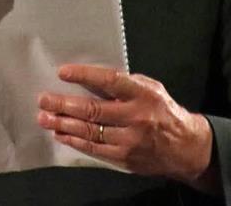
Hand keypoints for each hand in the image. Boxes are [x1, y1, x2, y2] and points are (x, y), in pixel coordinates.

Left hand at [37, 64, 217, 192]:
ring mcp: (130, 140)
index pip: (109, 81)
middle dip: (64, 105)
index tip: (63, 73)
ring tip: (45, 118)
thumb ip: (125, 84)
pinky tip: (62, 134)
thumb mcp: (151, 88)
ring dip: (64, 124)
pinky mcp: (125, 157)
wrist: (186, 147)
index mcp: (142, 94)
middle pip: (93, 110)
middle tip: (44, 100)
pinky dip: (76, 141)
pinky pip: (95, 149)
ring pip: (90, 132)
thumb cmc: (164, 111)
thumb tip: (91, 78)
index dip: (84, 76)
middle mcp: (136, 117)